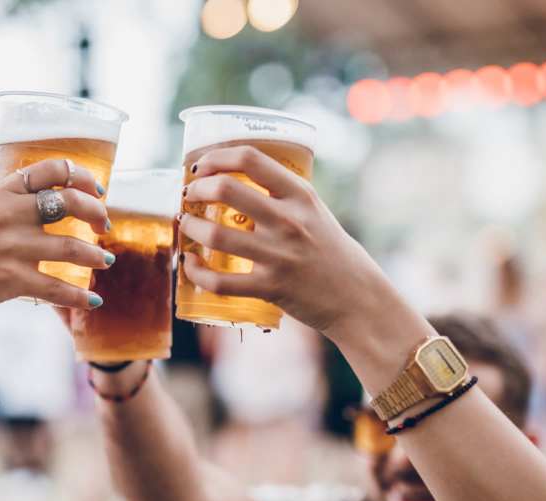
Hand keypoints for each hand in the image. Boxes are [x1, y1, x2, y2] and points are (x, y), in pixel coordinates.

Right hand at [0, 158, 114, 318]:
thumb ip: (15, 200)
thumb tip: (55, 200)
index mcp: (4, 191)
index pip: (53, 169)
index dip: (84, 177)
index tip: (98, 191)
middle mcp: (10, 214)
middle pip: (71, 202)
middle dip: (97, 214)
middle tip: (104, 226)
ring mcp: (12, 247)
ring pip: (72, 248)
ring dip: (96, 256)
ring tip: (105, 260)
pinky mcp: (12, 279)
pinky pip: (58, 288)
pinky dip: (80, 296)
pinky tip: (93, 299)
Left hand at [178, 146, 391, 336]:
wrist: (357, 298)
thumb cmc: (332, 252)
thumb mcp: (315, 212)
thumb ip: (283, 196)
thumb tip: (235, 181)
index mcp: (301, 195)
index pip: (250, 159)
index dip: (216, 156)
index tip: (201, 166)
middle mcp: (289, 221)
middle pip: (225, 189)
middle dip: (196, 190)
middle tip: (190, 196)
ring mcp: (279, 255)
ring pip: (216, 235)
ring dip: (191, 228)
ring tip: (188, 226)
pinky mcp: (271, 288)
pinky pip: (220, 281)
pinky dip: (197, 273)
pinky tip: (191, 265)